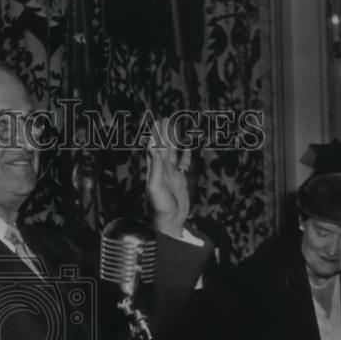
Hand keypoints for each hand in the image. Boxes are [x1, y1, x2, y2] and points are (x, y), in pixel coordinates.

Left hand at [146, 116, 191, 236]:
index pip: (154, 147)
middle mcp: (162, 170)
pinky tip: (188, 146)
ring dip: (174, 139)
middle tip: (167, 117)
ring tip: (176, 126)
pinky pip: (184, 164)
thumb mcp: (156, 187)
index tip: (156, 121)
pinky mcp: (180, 180)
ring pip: (173, 152)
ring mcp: (171, 174)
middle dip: (164, 132)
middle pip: (163, 146)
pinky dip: (186, 154)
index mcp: (154, 169)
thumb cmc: (160, 208)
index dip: (155, 134)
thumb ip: (155, 168)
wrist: (170, 222)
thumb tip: (153, 148)